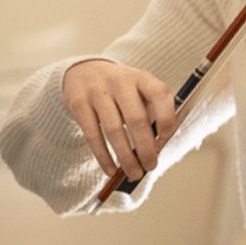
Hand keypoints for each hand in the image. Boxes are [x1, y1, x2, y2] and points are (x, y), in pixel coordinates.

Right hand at [61, 59, 178, 182]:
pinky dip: (103, 157)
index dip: (166, 119)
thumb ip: (151, 112)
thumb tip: (157, 148)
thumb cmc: (121, 89)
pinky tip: (111, 170)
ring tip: (134, 173)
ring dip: (126, 157)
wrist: (83, 71)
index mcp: (141, 77)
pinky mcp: (79, 104)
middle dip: (146, 148)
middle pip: (136, 119)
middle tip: (151, 166)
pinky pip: (93, 136)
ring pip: (114, 130)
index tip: (165, 140)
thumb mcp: (139, 90)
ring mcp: (97, 92)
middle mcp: (120, 82)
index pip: (160, 95)